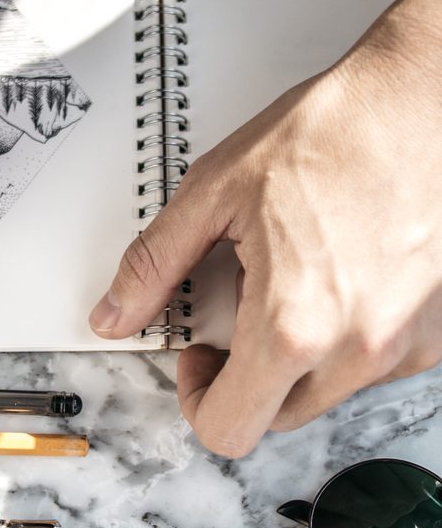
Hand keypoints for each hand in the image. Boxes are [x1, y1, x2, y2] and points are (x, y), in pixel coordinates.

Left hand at [89, 0, 441, 456]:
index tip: (196, 356)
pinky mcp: (435, 331)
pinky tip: (333, 279)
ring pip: (324, 393)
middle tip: (237, 311)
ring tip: (288, 280)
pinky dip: (340, 339)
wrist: (417, 98)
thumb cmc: (329, 132)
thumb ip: (155, 265)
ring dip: (292, 357)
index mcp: (295, 324)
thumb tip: (116, 314)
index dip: (196, 397)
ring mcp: (408, 345)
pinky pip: (370, 365)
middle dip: (242, 377)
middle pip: (275, 415)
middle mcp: (360, 349)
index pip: (228, 429)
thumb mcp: (214, 193)